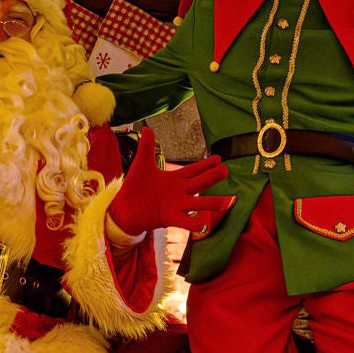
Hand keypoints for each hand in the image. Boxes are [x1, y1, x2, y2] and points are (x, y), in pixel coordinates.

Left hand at [108, 128, 234, 237]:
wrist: (125, 210)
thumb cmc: (136, 188)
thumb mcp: (142, 165)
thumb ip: (147, 148)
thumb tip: (147, 128)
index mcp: (175, 179)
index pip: (194, 170)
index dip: (206, 164)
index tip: (219, 158)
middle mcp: (180, 192)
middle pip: (201, 183)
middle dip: (213, 176)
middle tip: (226, 170)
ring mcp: (176, 206)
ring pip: (199, 204)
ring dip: (212, 202)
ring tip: (228, 201)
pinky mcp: (169, 218)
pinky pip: (185, 221)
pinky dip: (194, 223)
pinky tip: (204, 224)